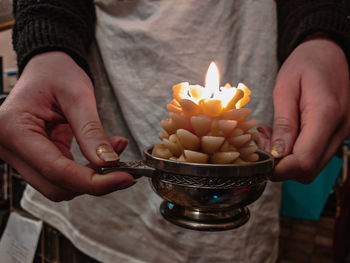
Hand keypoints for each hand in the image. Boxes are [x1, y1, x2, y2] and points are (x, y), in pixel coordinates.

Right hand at [0, 52, 134, 200]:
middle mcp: (10, 147)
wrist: (46, 67)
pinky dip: (85, 170)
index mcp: (14, 128)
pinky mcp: (34, 157)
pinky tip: (102, 155)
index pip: (56, 169)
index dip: (92, 181)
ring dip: (90, 178)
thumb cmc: (56, 73)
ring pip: (59, 185)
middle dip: (93, 182)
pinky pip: (62, 174)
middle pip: (56, 185)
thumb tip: (109, 163)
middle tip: (124, 172)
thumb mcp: (78, 96)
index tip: (122, 178)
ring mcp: (20, 155)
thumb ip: (92, 132)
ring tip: (114, 155)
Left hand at [259, 36, 349, 182]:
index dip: (280, 168)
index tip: (261, 159)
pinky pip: (316, 154)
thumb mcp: (286, 89)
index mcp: (326, 114)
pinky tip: (285, 136)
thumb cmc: (304, 64)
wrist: (328, 52)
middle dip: (281, 166)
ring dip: (287, 160)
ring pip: (313, 166)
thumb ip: (284, 123)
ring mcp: (342, 133)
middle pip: (309, 169)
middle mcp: (340, 129)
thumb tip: (277, 154)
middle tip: (263, 144)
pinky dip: (297, 153)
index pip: (304, 160)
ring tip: (272, 136)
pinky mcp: (338, 133)